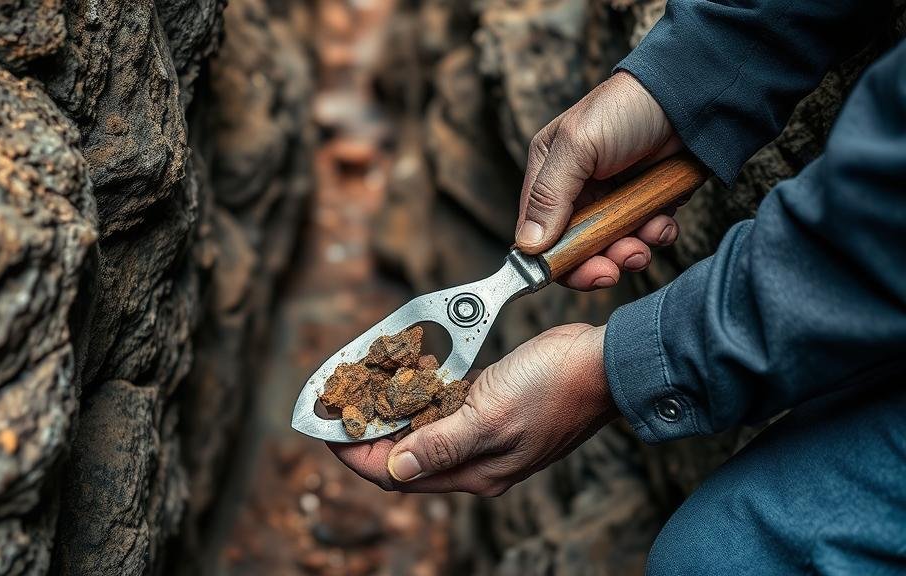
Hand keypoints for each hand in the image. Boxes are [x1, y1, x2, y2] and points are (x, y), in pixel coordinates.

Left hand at [328, 324, 617, 495]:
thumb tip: (393, 469)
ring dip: (393, 408)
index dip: (356, 454)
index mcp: (475, 471)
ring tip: (366, 381)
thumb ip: (440, 445)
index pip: (396, 474)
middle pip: (404, 454)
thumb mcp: (490, 415)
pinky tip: (412, 371)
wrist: (604, 363)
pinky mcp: (491, 408)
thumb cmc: (555, 387)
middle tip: (341, 398)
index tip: (327, 429)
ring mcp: (484, 434)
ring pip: (422, 429)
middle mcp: (475, 459)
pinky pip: (445, 407)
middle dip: (368, 429)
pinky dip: (424, 392)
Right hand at [517, 71, 686, 290]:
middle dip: (597, 262)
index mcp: (549, 173)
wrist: (690, 96)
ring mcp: (613, 199)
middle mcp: (577, 190)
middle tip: (615, 267)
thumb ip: (549, 195)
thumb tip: (527, 245)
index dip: (553, 259)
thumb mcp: (579, 145)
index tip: (577, 271)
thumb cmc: (627, 108)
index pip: (538, 233)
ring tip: (647, 237)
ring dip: (630, 251)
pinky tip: (663, 220)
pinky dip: (656, 235)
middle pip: (576, 249)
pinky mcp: (645, 202)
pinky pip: (645, 235)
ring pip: (613, 247)